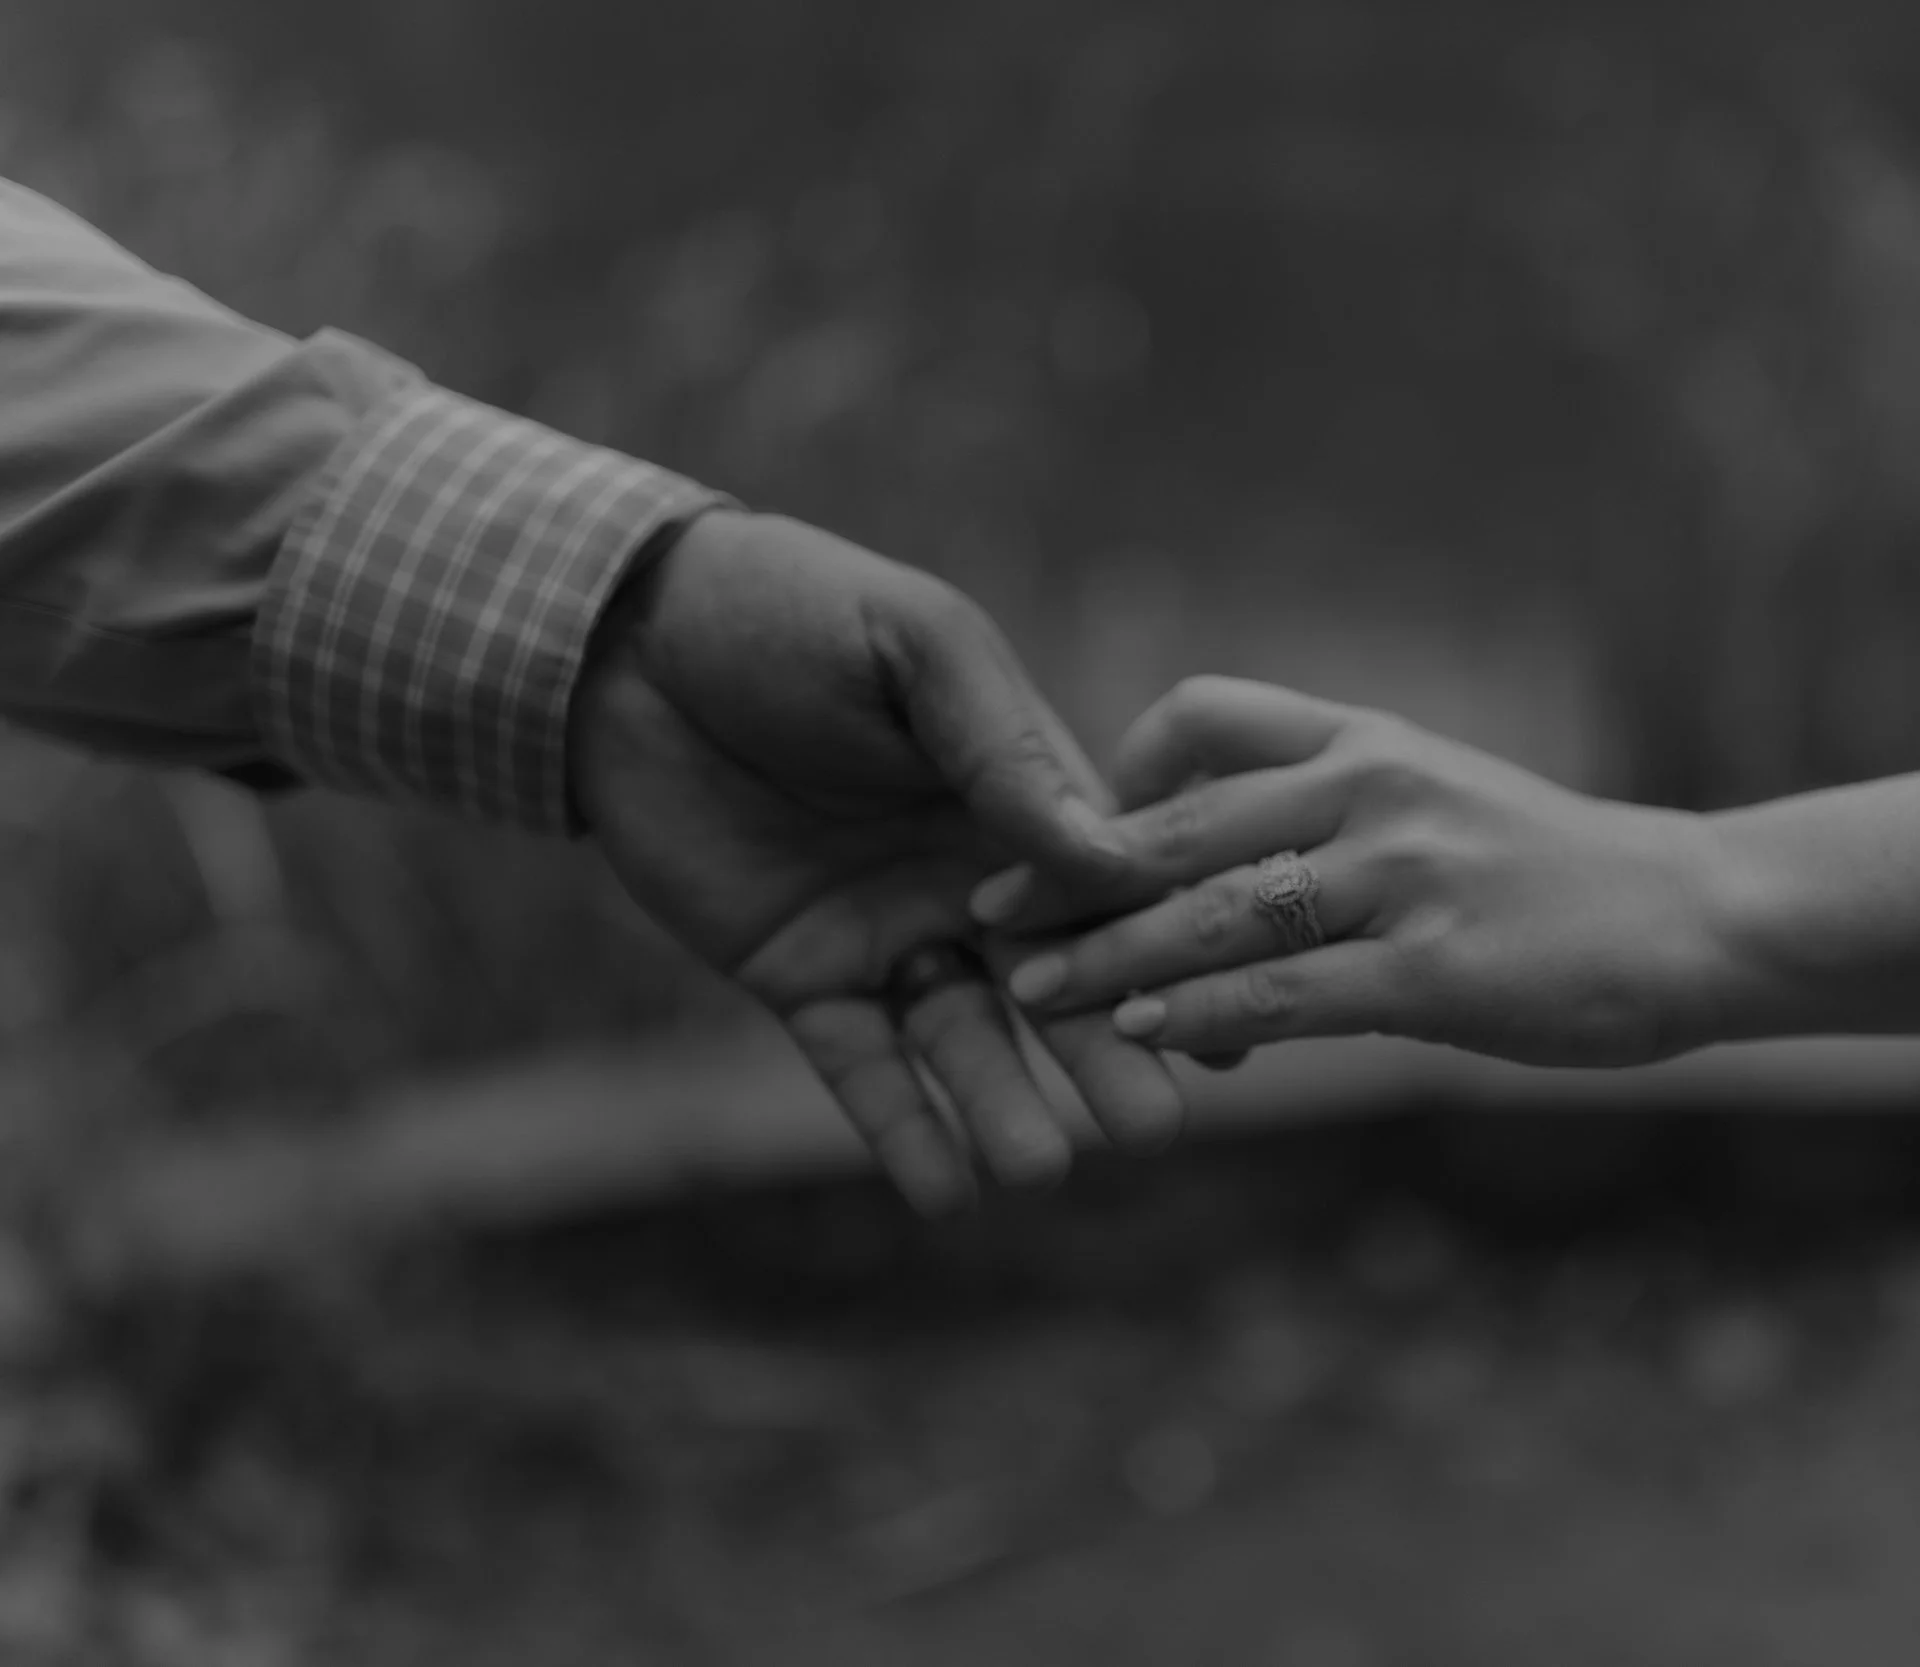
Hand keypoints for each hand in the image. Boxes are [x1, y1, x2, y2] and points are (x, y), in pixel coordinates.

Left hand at [567, 510, 1181, 1211]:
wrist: (621, 637)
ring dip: (1005, 1105)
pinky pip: (860, 1062)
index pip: (1109, 891)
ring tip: (1039, 1168)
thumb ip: (1004, 743)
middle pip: (1056, 984)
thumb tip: (1105, 852)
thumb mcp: (915, 644)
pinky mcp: (800, 974)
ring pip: (964, 1039)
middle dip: (1106, 1054)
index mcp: (1018, 795)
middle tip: (1154, 1128)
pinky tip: (945, 1190)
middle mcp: (970, 880)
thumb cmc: (787, 609)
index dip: (1162, 956)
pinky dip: (901, 1126)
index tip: (1222, 1022)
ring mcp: (887, 933)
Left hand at [970, 676, 1740, 1066]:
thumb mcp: (1440, 813)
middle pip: (1181, 821)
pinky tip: (1148, 1036)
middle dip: (1069, 874)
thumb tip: (1209, 917)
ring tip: (1029, 990)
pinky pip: (1290, 991)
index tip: (1065, 835)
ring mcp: (1405, 875)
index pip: (1202, 713)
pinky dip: (1206, 1013)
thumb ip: (1327, 837)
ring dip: (1110, 956)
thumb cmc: (1560, 879)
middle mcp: (1374, 787)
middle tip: (984, 915)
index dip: (1113, 771)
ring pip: (1219, 911)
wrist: (1700, 919)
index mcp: (1367, 739)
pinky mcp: (1435, 970)